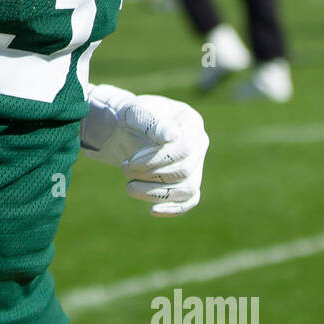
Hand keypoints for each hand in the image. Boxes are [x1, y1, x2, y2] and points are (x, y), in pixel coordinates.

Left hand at [80, 83, 208, 216]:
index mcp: (191, 123)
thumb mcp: (137, 113)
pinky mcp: (188, 182)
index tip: (132, 162)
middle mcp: (199, 144)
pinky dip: (173, 208)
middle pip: (184, 170)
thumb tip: (171, 136)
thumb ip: (152, 122)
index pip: (184, 147)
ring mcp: (196, 165)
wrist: (130, 129)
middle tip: (124, 168)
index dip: (158, 159)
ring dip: (156, 193)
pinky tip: (152, 210)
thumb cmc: (134, 118)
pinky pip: (189, 200)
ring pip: (187, 188)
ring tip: (129, 188)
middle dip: (151, 174)